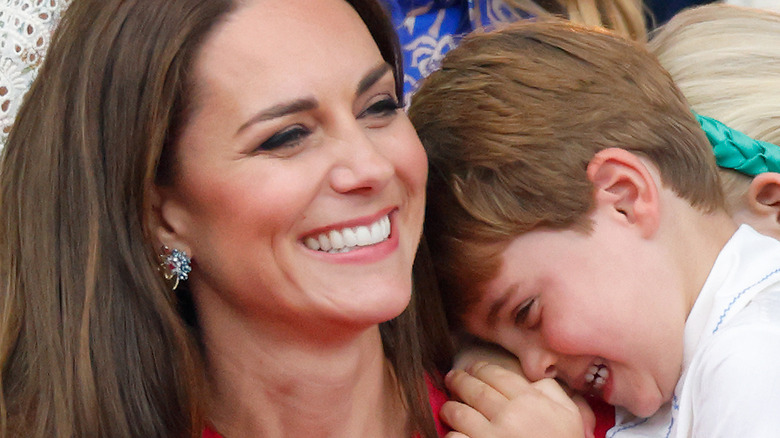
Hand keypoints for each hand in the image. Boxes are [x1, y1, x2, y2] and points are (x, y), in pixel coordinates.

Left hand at [441, 362, 588, 437]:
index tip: (472, 368)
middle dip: (459, 381)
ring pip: (459, 412)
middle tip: (452, 378)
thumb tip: (532, 381)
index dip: (480, 368)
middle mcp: (509, 415)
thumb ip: (552, 392)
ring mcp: (491, 436)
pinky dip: (452, 435)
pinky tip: (454, 433)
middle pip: (475, 389)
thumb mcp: (570, 417)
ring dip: (450, 408)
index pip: (497, 375)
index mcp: (530, 402)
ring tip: (448, 407)